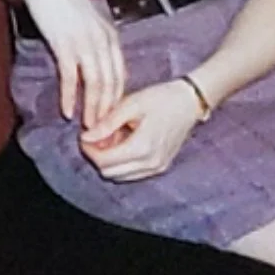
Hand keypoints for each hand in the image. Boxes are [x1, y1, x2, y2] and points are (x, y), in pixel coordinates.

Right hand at [19, 0, 125, 127]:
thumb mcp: (87, 18)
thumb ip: (94, 38)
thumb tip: (93, 60)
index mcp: (110, 35)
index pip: (120, 74)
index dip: (117, 98)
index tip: (111, 115)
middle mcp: (102, 40)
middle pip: (111, 83)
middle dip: (107, 109)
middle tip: (102, 129)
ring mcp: (84, 42)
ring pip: (95, 84)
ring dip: (92, 108)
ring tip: (88, 126)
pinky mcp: (64, 44)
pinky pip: (70, 77)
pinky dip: (69, 97)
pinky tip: (67, 111)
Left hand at [79, 79, 205, 181]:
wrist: (189, 102)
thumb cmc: (161, 99)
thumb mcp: (130, 104)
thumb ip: (107, 123)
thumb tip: (86, 137)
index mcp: (142, 148)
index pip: (104, 161)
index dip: (88, 149)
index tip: (84, 134)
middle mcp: (151, 163)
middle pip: (109, 172)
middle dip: (97, 156)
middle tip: (95, 135)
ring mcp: (157, 167)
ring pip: (120, 176)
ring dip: (109, 160)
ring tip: (110, 137)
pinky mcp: (161, 166)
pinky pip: (133, 173)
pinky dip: (122, 162)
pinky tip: (123, 143)